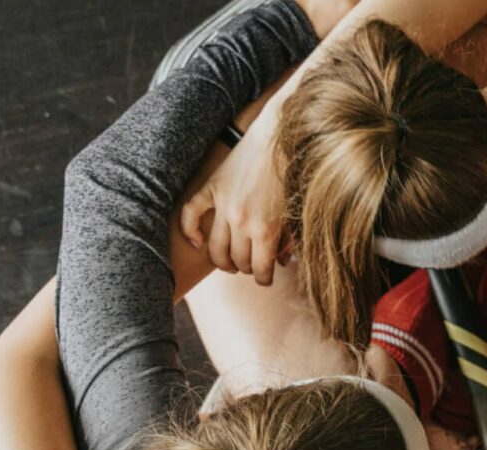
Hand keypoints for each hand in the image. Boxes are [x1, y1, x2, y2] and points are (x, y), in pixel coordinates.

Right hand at [180, 122, 289, 285]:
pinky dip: (191, 233)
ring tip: (231, 262)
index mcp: (266, 228)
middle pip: (237, 261)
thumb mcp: (296, 209)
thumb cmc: (294, 170)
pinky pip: (190, 216)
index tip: (265, 279)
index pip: (260, 269)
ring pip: (214, 248)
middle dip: (246, 268)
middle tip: (251, 266)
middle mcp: (241, 220)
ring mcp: (223, 204)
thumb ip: (289, 238)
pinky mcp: (211, 188)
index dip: (263, 279)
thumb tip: (281, 262)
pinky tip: (199, 242)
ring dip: (223, 260)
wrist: (279, 133)